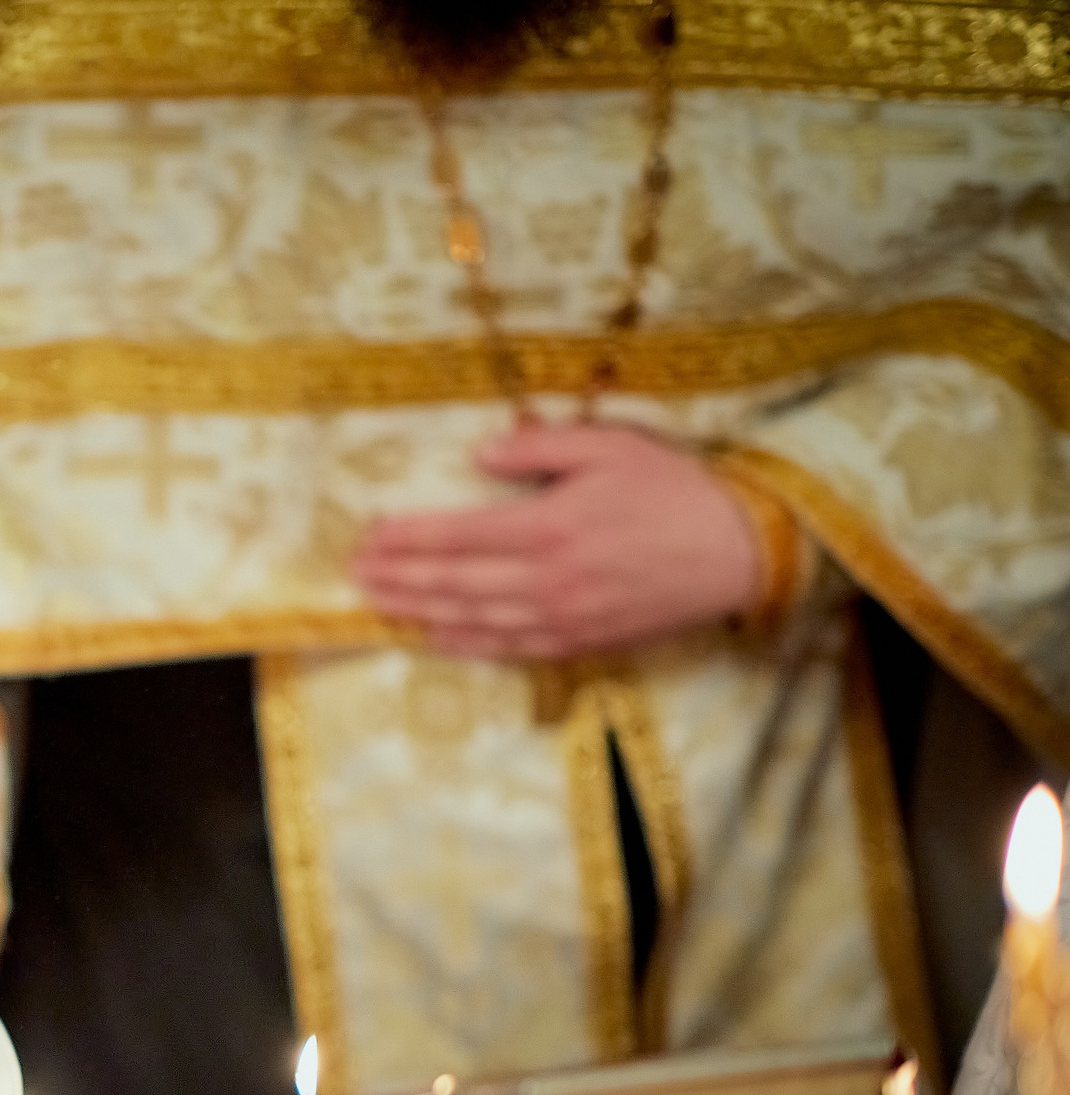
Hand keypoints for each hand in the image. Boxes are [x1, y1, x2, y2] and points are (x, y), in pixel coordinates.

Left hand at [349, 425, 761, 660]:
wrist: (739, 551)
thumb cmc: (675, 490)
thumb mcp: (610, 446)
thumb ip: (539, 450)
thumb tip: (480, 455)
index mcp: (549, 526)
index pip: (456, 535)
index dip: (406, 539)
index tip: (368, 536)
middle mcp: (546, 579)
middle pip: (452, 583)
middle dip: (398, 579)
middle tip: (355, 576)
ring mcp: (562, 617)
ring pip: (472, 621)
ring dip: (419, 613)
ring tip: (379, 604)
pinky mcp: (581, 641)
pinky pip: (509, 648)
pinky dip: (466, 644)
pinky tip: (436, 637)